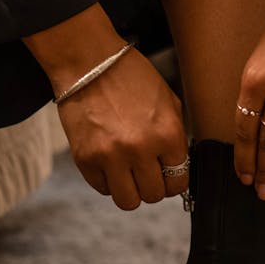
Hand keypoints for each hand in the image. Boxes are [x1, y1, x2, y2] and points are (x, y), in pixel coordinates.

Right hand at [55, 47, 189, 209]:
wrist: (88, 62)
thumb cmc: (130, 76)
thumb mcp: (168, 100)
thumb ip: (175, 136)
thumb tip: (178, 164)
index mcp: (166, 134)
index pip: (179, 180)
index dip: (175, 178)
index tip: (168, 173)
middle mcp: (140, 150)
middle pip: (154, 195)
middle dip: (154, 186)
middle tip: (148, 172)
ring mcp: (110, 157)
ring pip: (128, 201)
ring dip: (131, 190)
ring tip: (129, 173)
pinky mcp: (85, 159)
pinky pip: (102, 189)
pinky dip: (108, 181)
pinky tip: (110, 162)